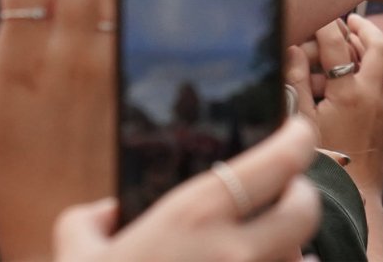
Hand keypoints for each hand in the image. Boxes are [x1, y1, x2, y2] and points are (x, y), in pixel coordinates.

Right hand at [53, 116, 321, 261]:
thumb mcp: (75, 253)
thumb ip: (92, 220)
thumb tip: (108, 214)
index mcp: (194, 217)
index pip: (278, 161)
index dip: (298, 139)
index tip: (298, 132)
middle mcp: (235, 252)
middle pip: (307, 209)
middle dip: (302, 196)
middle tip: (286, 194)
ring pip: (299, 259)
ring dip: (287, 251)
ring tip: (259, 251)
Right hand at [288, 14, 382, 193]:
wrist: (353, 201)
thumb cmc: (321, 166)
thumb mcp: (299, 123)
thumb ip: (295, 82)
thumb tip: (293, 48)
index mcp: (350, 93)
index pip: (337, 44)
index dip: (325, 25)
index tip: (319, 14)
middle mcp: (374, 96)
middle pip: (378, 47)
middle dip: (363, 28)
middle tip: (348, 19)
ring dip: (367, 51)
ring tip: (348, 44)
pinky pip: (382, 87)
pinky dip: (369, 74)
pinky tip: (351, 81)